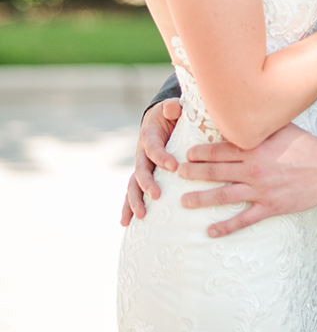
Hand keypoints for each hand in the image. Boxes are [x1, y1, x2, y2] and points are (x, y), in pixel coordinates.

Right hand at [120, 99, 181, 225]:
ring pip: (133, 186)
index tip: (174, 167)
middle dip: (147, 184)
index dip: (162, 157)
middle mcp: (142, 154)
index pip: (154, 148)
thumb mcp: (172, 108)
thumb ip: (173, 107)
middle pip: (140, 170)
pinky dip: (128, 208)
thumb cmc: (171, 116)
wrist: (159, 121)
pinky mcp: (142, 178)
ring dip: (134, 202)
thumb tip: (173, 107)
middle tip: (157, 195)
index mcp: (150, 137)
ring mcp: (140, 167)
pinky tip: (127, 223)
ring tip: (141, 217)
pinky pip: (133, 193)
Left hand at [178, 123, 316, 237]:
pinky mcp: (269, 207)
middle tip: (179, 174)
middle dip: (194, 172)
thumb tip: (248, 113)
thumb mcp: (282, 127)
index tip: (187, 154)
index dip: (201, 152)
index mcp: (254, 149)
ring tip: (184, 201)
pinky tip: (210, 231)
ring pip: (224, 195)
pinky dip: (225, 227)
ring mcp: (260, 190)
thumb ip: (262, 124)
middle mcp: (252, 169)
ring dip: (201, 199)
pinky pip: (243, 219)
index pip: (220, 150)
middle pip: (216, 171)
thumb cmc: (306, 144)